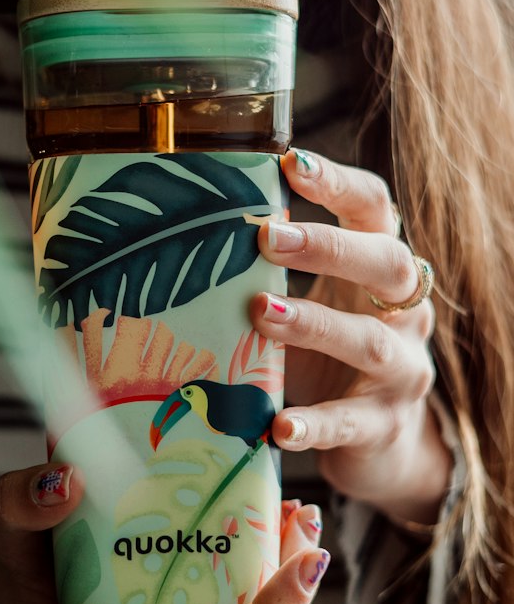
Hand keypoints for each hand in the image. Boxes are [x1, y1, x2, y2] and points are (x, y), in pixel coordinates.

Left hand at [251, 149, 450, 524]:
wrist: (380, 443)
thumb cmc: (330, 353)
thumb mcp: (313, 301)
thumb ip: (277, 270)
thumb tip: (199, 223)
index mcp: (380, 268)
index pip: (374, 210)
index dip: (338, 183)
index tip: (291, 161)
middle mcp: (404, 312)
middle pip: (386, 264)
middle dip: (326, 247)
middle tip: (265, 237)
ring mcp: (401, 371)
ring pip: (369, 342)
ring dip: (314, 323)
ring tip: (261, 313)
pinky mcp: (383, 426)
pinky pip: (350, 423)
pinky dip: (314, 424)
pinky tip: (279, 426)